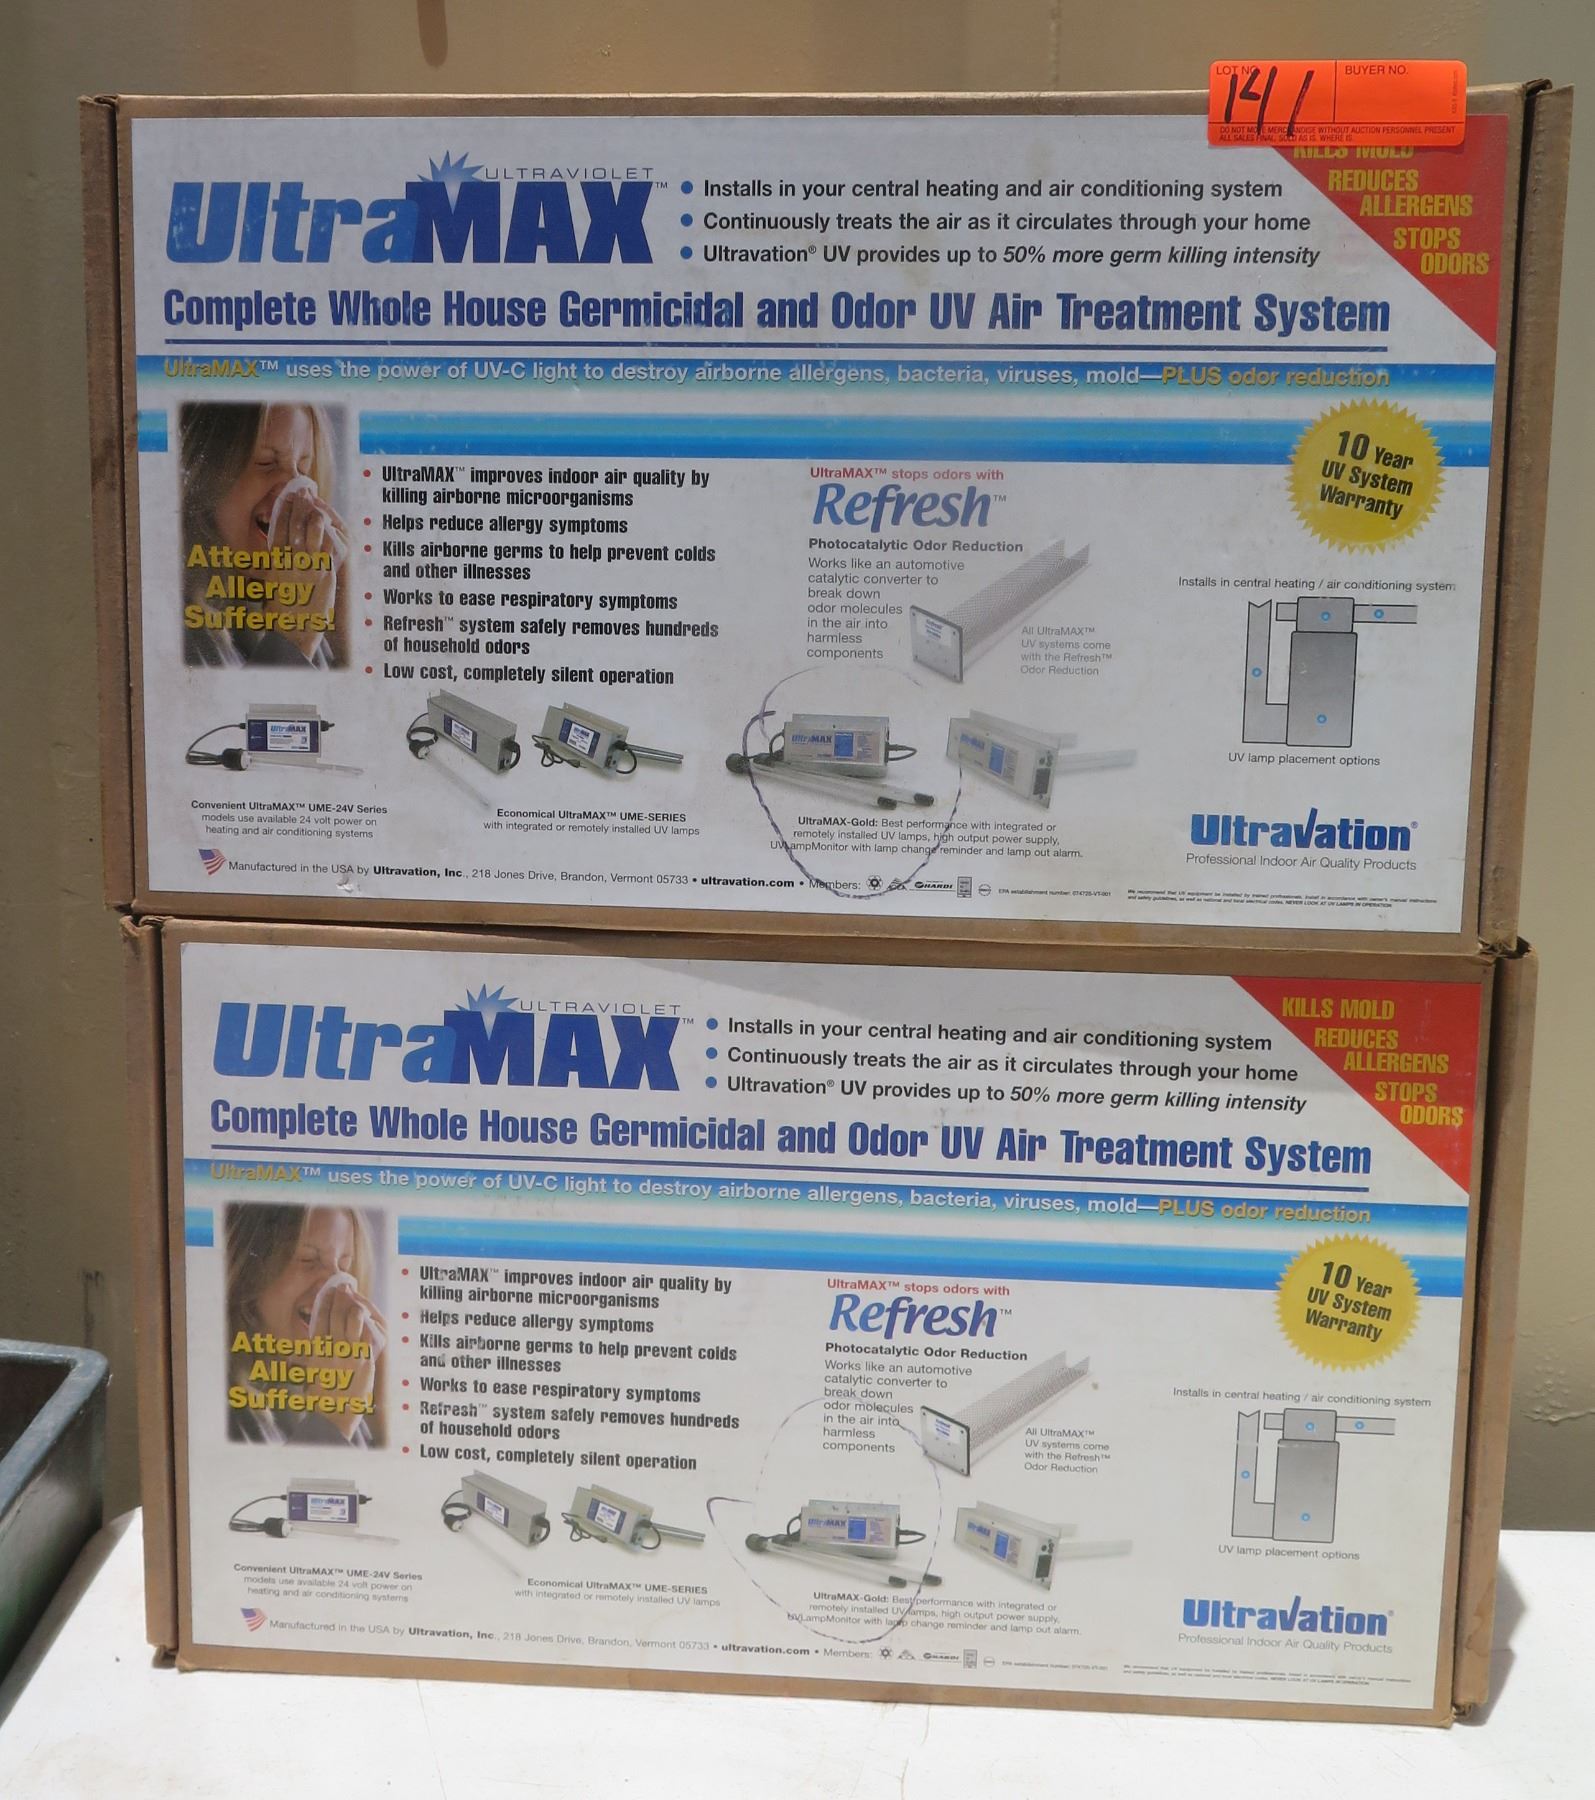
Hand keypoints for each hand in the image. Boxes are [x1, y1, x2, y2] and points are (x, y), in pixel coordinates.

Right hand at [269, 484, 348, 647]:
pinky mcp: (323, 575)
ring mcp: (307, 567)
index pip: (278, 528)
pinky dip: (327, 534)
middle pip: (294, 526)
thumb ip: (277, 562)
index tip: (286, 496)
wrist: (293, 630)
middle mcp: (289, 561)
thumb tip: (279, 545)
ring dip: (314, 515)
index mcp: (275, 561)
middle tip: (302, 491)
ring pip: (311, 534)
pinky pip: (326, 549)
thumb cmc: (282, 608)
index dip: (283, 509)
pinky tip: (329, 524)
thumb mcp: (273, 581)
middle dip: (298, 506)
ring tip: (316, 503)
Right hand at [305, 1273, 387, 1440]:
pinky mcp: (362, 1361)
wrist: (334, 1415)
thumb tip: (290, 1355)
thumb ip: (306, 1360)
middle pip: (335, 1316)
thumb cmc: (322, 1397)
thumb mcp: (310, 1374)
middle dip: (339, 1298)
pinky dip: (366, 1323)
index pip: (319, 1320)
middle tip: (343, 1286)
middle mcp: (330, 1350)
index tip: (328, 1291)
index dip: (325, 1303)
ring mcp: (347, 1354)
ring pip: (351, 1321)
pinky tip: (368, 1315)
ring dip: (354, 1306)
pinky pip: (365, 1335)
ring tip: (355, 1296)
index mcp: (315, 1351)